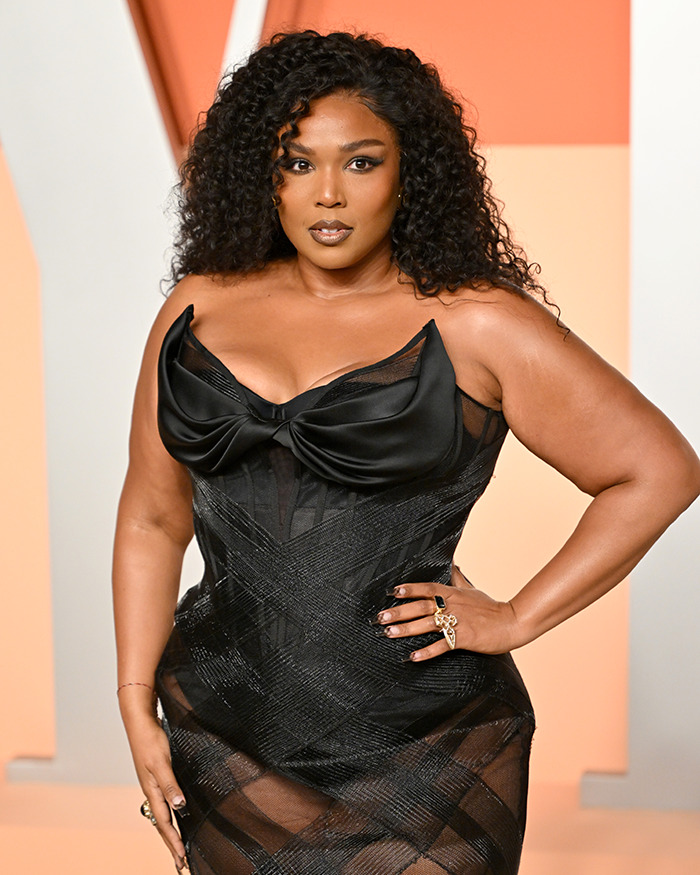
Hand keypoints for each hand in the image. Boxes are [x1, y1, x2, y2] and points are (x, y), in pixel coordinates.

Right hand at [123, 708, 188, 869]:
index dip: (174, 841)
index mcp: (152, 791)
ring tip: (178, 848)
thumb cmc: (151, 740)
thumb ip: (170, 784)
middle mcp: (152, 791)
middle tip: (181, 864)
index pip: (165, 822)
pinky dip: (170, 816)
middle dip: (172, 844)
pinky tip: (175, 815)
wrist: (140, 722)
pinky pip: (163, 803)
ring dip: (171, 833)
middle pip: (162, 824)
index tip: (183, 859)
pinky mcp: (156, 776)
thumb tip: (179, 806)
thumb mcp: (161, 762)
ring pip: (163, 815)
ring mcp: (153, 784)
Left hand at [376, 565, 522, 659]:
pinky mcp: (464, 638)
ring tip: (389, 633)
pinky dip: (427, 651)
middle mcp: (452, 606)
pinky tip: (413, 656)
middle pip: (421, 606)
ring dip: (407, 629)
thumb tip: (452, 564)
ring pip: (427, 624)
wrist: (512, 622)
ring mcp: (458, 622)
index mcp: (452, 593)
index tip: (392, 592)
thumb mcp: (472, 589)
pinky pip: (442, 645)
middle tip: (380, 617)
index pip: (426, 588)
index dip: (409, 589)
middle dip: (399, 611)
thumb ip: (457, 578)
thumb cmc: (491, 606)